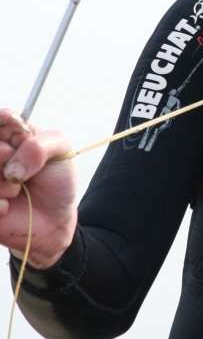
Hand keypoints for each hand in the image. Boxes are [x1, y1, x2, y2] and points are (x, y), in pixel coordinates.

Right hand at [0, 109, 76, 268]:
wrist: (55, 220)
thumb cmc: (57, 181)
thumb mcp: (61, 152)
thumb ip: (40, 146)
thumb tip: (12, 164)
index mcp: (10, 135)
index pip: (0, 118)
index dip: (3, 118)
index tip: (12, 120)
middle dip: (3, 154)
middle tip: (17, 170)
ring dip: (3, 183)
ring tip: (18, 190)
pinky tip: (8, 208)